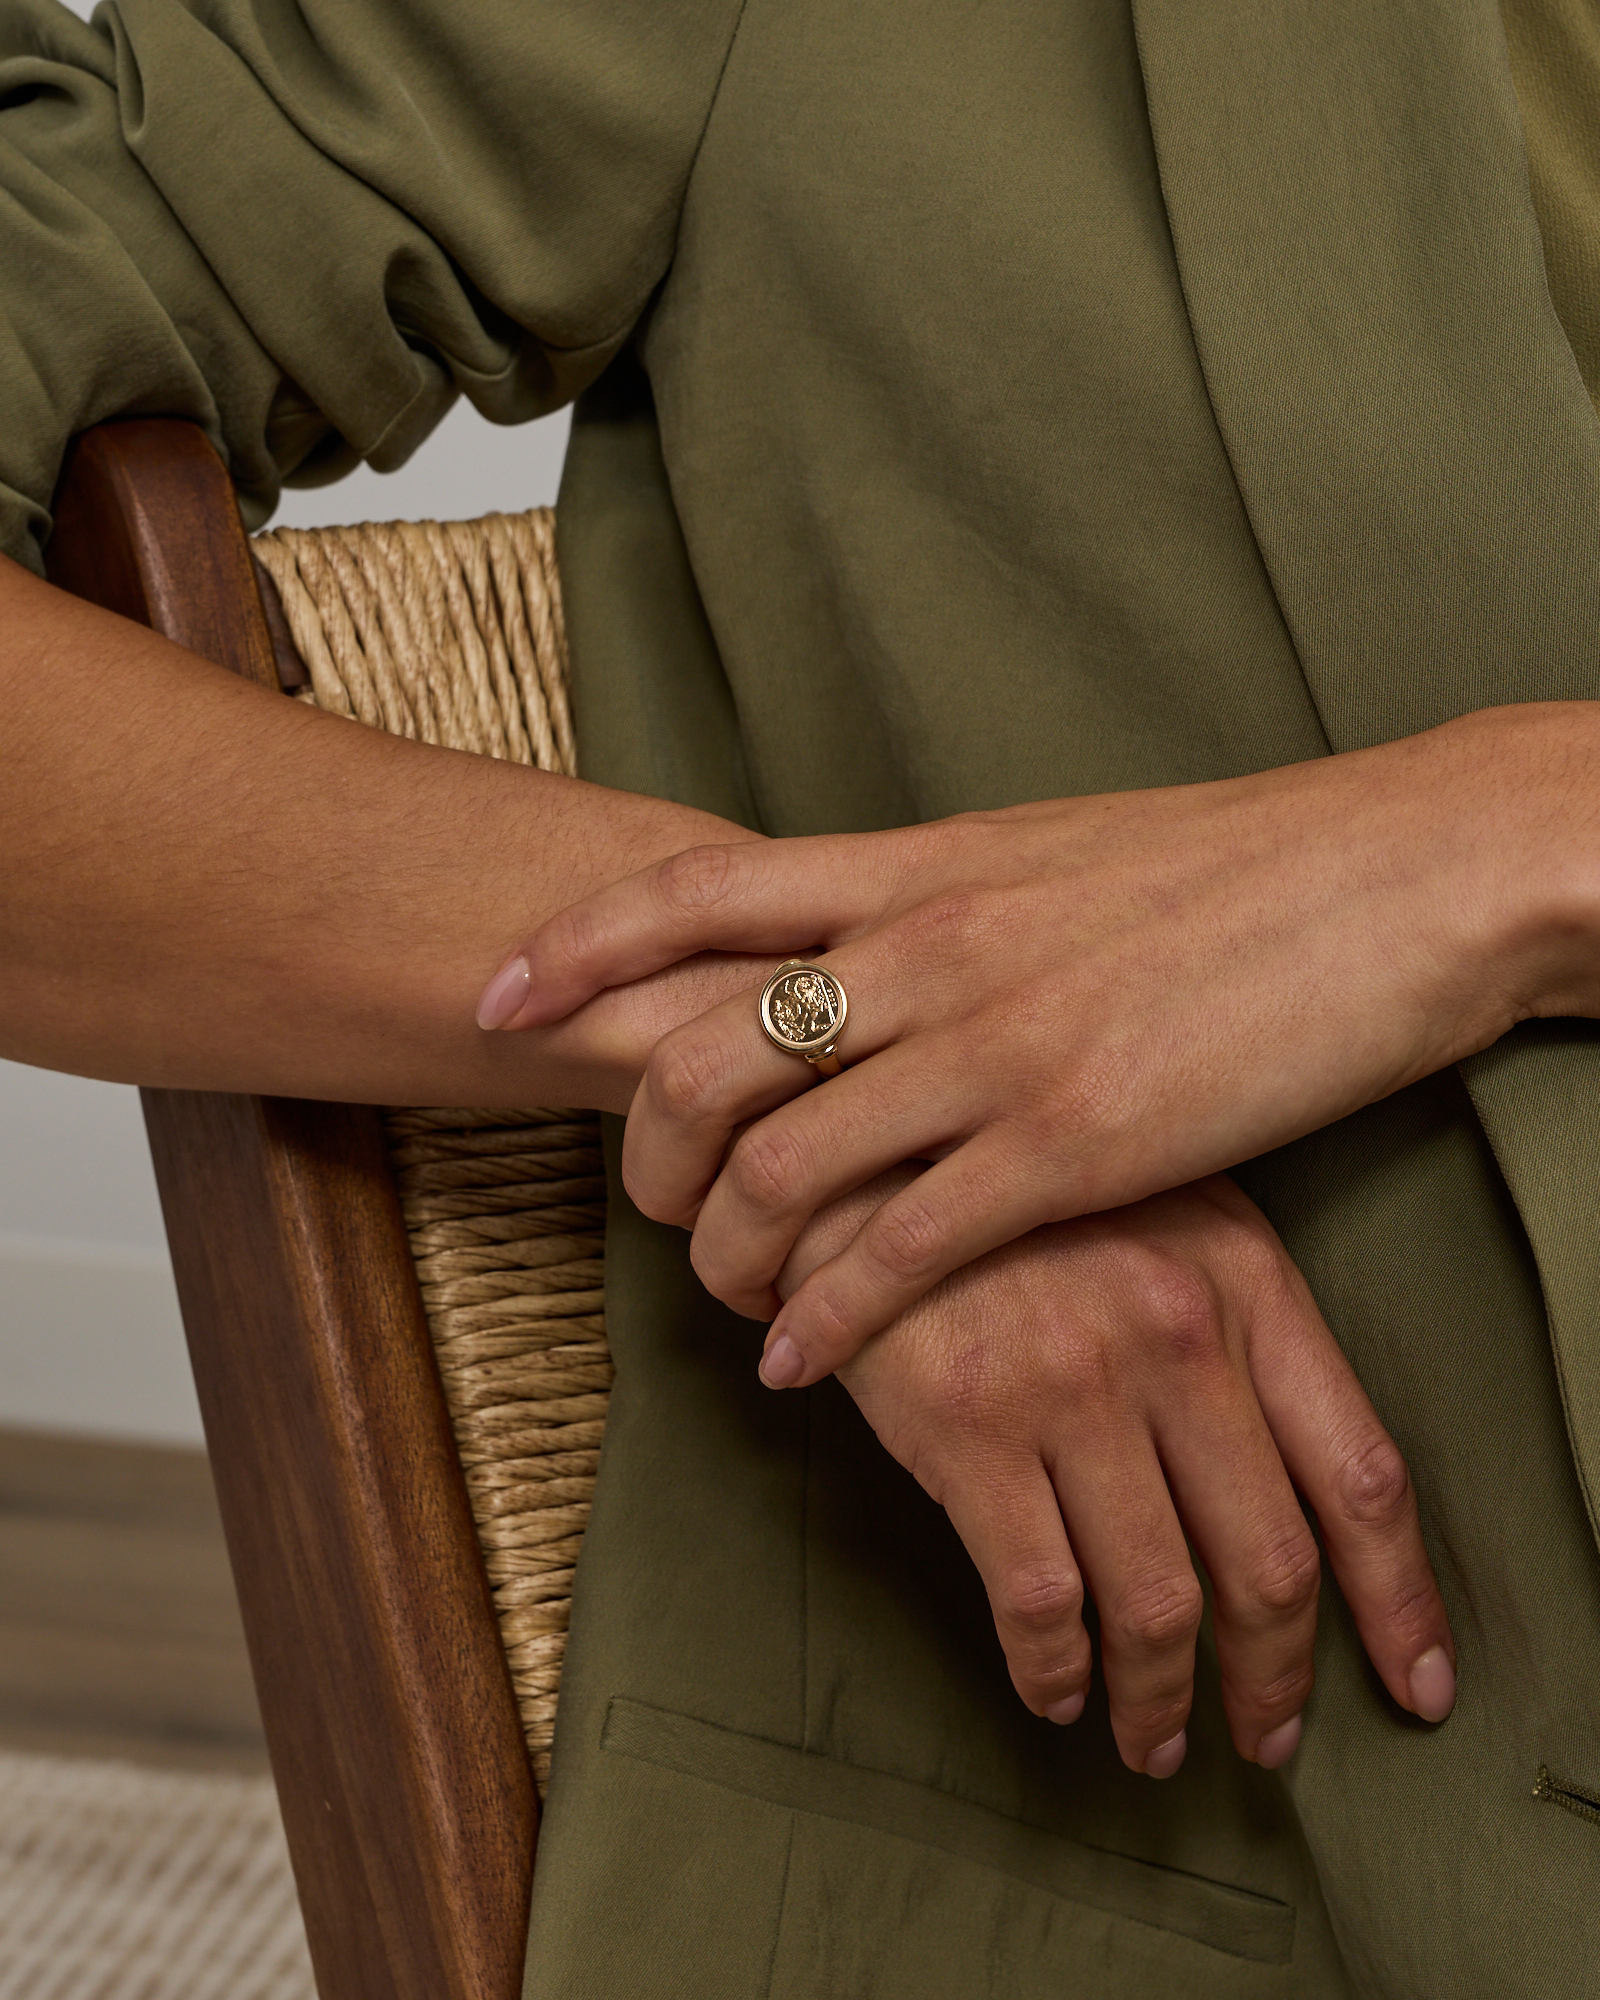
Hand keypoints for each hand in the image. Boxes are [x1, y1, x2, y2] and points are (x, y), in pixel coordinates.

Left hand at [489, 703, 1599, 1373]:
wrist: (1398, 874)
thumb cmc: (1231, 865)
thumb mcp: (1054, 848)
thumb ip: (941, 894)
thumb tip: (862, 934)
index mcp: (924, 863)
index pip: (698, 888)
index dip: (576, 945)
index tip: (500, 997)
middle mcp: (933, 947)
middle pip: (700, 1047)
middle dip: (636, 1142)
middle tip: (645, 1202)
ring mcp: (997, 1047)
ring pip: (780, 1164)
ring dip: (722, 1252)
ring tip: (730, 1296)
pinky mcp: (1074, 1145)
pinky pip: (897, 1250)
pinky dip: (823, 1317)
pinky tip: (801, 1363)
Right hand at [797, 1172, 1456, 1774]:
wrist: (865, 1155)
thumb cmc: (1027, 1202)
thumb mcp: (1166, 1219)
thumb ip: (1241, 1335)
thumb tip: (1291, 1498)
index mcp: (1245, 1285)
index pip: (1361, 1475)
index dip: (1398, 1600)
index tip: (1414, 1683)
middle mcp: (1175, 1337)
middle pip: (1270, 1563)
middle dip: (1275, 1677)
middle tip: (1265, 1735)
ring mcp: (1072, 1384)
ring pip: (1158, 1603)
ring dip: (1161, 1701)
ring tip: (1152, 1739)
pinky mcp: (970, 1426)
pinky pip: (1040, 1599)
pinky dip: (1055, 1670)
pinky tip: (1056, 1688)